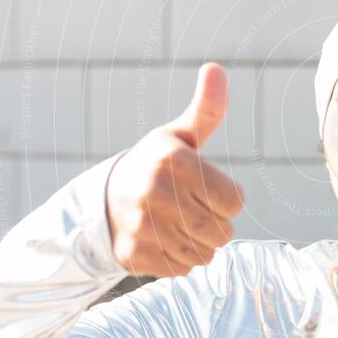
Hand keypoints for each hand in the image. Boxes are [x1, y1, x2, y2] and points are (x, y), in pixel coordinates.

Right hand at [105, 63, 244, 277]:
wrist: (103, 200)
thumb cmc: (154, 165)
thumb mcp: (180, 136)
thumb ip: (206, 109)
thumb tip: (216, 68)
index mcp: (173, 160)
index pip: (234, 201)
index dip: (228, 199)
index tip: (208, 189)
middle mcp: (155, 192)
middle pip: (222, 231)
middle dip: (216, 224)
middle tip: (194, 209)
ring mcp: (143, 226)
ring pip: (204, 253)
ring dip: (200, 243)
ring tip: (179, 224)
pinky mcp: (134, 255)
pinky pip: (182, 268)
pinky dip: (180, 259)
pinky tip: (164, 240)